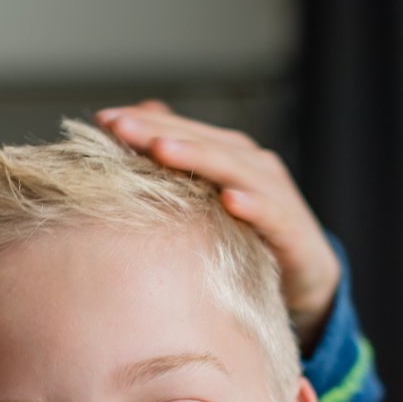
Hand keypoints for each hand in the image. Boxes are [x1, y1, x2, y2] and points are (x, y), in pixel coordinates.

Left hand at [96, 101, 338, 351]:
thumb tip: (129, 133)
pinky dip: (253, 205)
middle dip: (159, 132)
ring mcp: (275, 194)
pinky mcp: (293, 231)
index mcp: (227, 156)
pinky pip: (272, 215)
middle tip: (117, 125)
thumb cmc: (245, 237)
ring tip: (159, 150)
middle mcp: (252, 166)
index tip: (100, 119)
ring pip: (234, 168)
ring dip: (198, 157)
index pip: (181, 131)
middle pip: (202, 141)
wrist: (302, 282)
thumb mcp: (204, 204)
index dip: (143, 123)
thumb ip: (175, 170)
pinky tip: (230, 199)